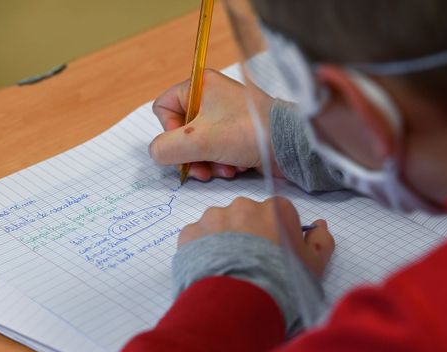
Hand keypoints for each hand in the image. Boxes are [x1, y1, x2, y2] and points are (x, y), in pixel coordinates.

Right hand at [149, 69, 279, 180]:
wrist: (290, 145)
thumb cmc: (249, 132)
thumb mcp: (200, 141)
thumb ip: (167, 148)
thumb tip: (156, 154)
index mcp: (200, 85)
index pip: (163, 107)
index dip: (169, 130)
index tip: (185, 144)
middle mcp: (210, 98)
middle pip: (179, 131)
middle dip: (190, 155)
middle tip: (200, 169)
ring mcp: (223, 117)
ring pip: (196, 145)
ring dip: (206, 163)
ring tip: (222, 170)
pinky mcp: (235, 134)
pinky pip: (214, 151)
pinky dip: (219, 164)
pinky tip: (233, 170)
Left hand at [178, 197, 334, 276]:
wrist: (239, 303)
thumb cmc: (282, 282)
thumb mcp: (314, 267)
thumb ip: (321, 241)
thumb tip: (320, 225)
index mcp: (276, 209)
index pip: (278, 214)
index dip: (277, 234)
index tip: (274, 254)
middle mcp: (244, 205)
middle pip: (247, 216)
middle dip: (248, 235)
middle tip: (249, 264)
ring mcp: (214, 217)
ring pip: (220, 225)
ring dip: (223, 241)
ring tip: (228, 271)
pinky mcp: (191, 232)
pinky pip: (198, 238)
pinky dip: (202, 251)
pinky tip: (210, 271)